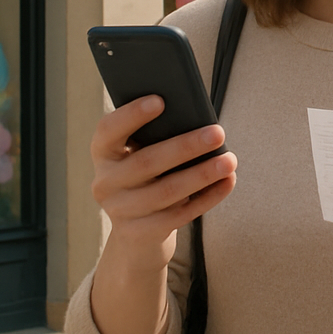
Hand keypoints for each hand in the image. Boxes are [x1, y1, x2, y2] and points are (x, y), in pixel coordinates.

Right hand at [89, 96, 236, 271]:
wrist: (137, 231)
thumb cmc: (147, 176)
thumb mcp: (140, 154)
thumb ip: (155, 136)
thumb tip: (195, 119)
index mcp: (103, 152)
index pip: (109, 129)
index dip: (132, 115)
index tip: (160, 100)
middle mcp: (105, 182)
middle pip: (147, 161)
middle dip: (186, 146)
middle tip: (217, 133)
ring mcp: (121, 210)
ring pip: (166, 191)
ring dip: (202, 174)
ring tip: (229, 160)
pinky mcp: (140, 233)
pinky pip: (179, 214)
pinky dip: (207, 197)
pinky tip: (227, 182)